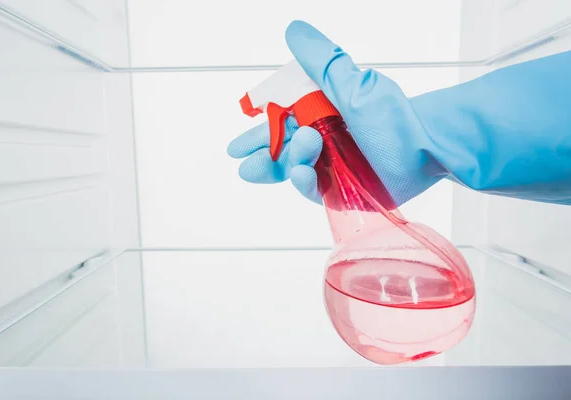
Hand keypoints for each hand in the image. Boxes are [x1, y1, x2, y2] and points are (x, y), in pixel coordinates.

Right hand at [228, 20, 444, 205]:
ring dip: (286, 165)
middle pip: (280, 151)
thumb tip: (294, 30)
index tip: (237, 144)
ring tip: (299, 159)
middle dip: (261, 157)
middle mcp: (321, 141)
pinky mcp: (339, 190)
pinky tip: (303, 173)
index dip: (258, 132)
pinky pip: (311, 189)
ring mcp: (329, 167)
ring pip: (292, 170)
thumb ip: (321, 61)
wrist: (426, 147)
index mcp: (319, 114)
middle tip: (244, 163)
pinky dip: (303, 182)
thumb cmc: (392, 114)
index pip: (279, 123)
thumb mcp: (352, 84)